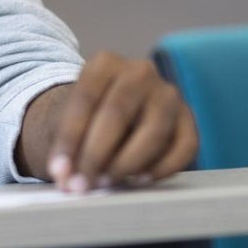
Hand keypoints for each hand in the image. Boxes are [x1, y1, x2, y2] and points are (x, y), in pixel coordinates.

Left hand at [23, 52, 197, 192]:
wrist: (109, 114)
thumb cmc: (85, 119)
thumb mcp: (66, 121)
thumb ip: (65, 144)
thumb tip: (66, 176)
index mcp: (105, 63)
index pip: (85, 98)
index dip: (70, 137)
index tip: (59, 170)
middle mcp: (139, 72)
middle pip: (118, 113)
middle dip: (96, 154)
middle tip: (81, 184)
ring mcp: (168, 94)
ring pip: (153, 132)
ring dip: (127, 164)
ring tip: (105, 182)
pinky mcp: (188, 119)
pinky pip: (184, 147)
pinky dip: (162, 168)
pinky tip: (138, 180)